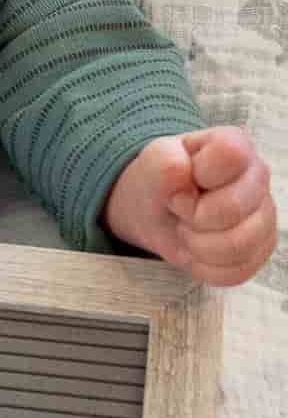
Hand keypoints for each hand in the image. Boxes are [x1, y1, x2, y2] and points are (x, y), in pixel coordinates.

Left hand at [103, 127, 276, 285]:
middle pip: (233, 209)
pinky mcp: (260, 249)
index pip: (230, 157)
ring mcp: (264, 215)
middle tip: (179, 213)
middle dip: (192, 218)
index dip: (196, 178)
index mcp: (235, 146)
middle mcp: (258, 178)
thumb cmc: (160, 180)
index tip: (179, 186)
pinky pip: (237, 271)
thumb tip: (182, 170)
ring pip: (240, 246)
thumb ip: (163, 161)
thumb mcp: (152, 162)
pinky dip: (204, 268)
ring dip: (198, 246)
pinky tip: (195, 252)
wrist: (157, 209)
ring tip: (187, 232)